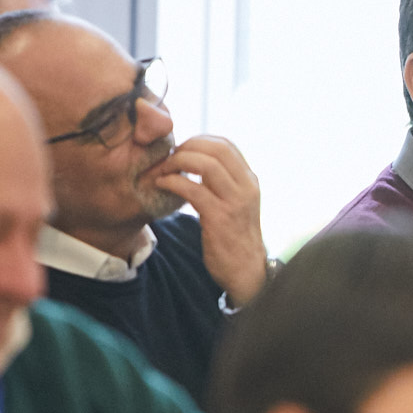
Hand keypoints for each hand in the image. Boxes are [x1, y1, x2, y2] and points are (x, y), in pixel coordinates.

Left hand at [152, 135, 269, 303]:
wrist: (246, 271)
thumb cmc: (234, 238)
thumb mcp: (236, 204)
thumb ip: (223, 184)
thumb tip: (196, 162)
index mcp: (250, 181)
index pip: (226, 145)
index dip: (200, 141)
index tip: (182, 150)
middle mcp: (246, 187)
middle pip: (217, 149)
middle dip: (188, 147)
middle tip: (170, 157)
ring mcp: (235, 202)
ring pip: (206, 164)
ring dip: (179, 161)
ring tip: (164, 169)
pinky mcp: (220, 217)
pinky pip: (192, 188)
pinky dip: (173, 182)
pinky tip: (162, 185)